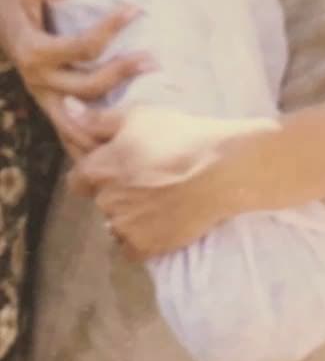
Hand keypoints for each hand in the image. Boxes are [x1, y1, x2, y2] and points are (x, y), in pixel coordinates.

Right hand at [0, 0, 152, 157]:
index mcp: (34, 52)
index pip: (81, 47)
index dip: (109, 29)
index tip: (135, 9)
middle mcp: (39, 81)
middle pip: (87, 88)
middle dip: (122, 74)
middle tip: (153, 60)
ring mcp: (44, 98)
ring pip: (78, 124)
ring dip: (110, 122)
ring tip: (147, 118)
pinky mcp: (50, 105)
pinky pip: (70, 134)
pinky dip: (90, 147)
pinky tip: (117, 157)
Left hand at [67, 105, 277, 259]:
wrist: (219, 170)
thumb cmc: (178, 136)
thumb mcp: (139, 115)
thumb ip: (100, 119)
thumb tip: (69, 112)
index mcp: (99, 170)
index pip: (78, 179)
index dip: (95, 171)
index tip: (117, 164)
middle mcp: (106, 202)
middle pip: (102, 200)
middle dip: (117, 191)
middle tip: (147, 176)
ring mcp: (125, 228)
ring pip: (118, 224)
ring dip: (131, 214)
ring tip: (160, 197)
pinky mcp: (146, 248)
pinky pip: (133, 247)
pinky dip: (143, 236)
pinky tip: (163, 219)